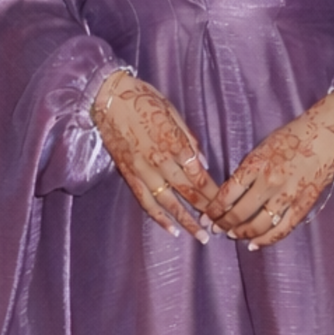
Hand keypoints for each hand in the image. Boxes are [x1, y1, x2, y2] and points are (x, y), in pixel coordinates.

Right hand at [92, 71, 216, 241]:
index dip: (214, 193)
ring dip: (186, 221)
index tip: (226, 205)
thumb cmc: (142, 99)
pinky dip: (159, 217)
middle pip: (188, 191)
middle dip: (206, 210)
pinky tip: (171, 230)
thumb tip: (202, 163)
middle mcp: (160, 161)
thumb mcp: (172, 112)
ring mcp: (143, 170)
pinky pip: (146, 201)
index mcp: (174, 143)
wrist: (107, 97)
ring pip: (169, 202)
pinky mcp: (129, 175)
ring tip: (200, 237)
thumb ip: (188, 139)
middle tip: (221, 226)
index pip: (199, 176)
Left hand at [204, 92, 333, 248]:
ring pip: (258, 225)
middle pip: (239, 213)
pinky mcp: (303, 204)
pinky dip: (266, 240)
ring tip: (233, 235)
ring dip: (242, 233)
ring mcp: (287, 195)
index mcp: (256, 164)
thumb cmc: (293, 136)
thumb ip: (248, 169)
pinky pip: (282, 229)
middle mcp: (270, 181)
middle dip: (223, 224)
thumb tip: (231, 192)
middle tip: (216, 228)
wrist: (327, 134)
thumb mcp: (262, 146)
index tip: (208, 215)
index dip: (214, 209)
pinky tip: (254, 244)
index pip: (227, 193)